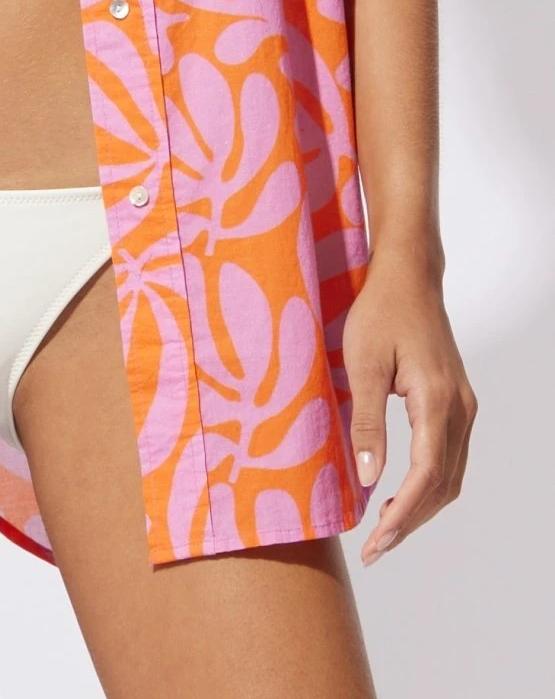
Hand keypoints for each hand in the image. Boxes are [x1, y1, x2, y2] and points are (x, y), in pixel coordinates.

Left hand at [341, 244, 477, 566]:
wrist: (408, 276)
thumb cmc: (380, 311)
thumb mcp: (361, 364)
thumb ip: (366, 422)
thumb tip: (369, 478)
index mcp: (436, 401)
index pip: (425, 477)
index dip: (402, 516)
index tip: (376, 542)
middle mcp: (459, 409)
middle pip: (443, 485)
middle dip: (411, 521)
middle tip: (376, 548)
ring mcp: (463, 406)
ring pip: (450, 475)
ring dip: (421, 506)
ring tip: (385, 529)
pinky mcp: (457, 402)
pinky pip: (450, 456)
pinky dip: (429, 484)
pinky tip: (401, 493)